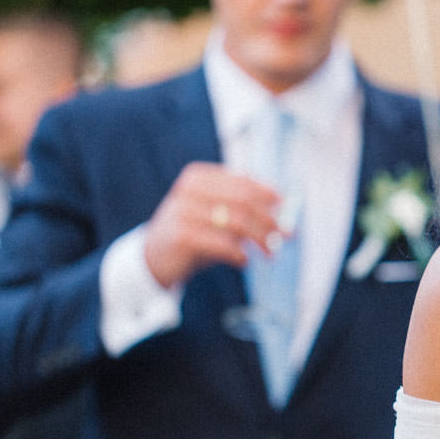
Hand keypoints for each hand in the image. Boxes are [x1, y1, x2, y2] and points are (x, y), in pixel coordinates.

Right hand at [141, 162, 284, 287]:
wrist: (152, 259)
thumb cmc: (194, 234)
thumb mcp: (217, 217)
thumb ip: (244, 212)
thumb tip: (284, 218)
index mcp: (200, 177)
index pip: (243, 181)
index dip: (268, 194)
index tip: (287, 208)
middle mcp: (190, 190)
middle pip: (243, 200)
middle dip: (269, 219)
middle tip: (286, 236)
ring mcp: (183, 211)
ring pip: (237, 222)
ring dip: (260, 239)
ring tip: (270, 254)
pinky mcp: (181, 236)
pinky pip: (222, 243)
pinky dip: (239, 253)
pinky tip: (244, 261)